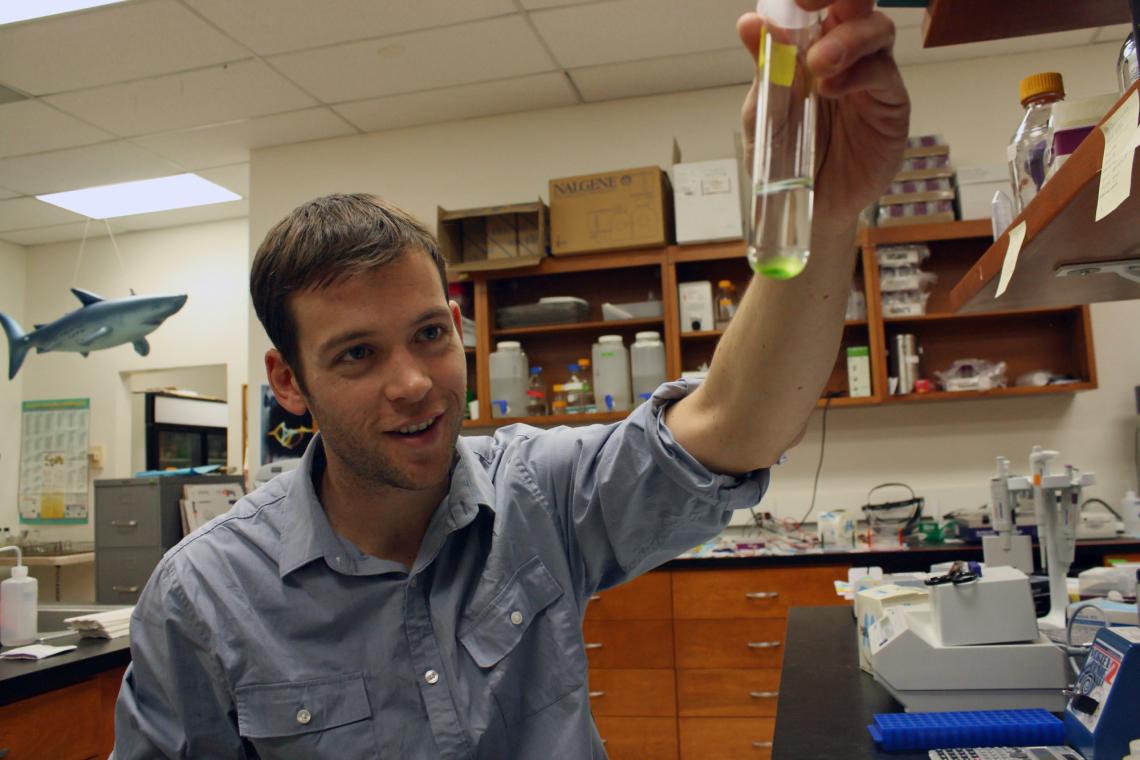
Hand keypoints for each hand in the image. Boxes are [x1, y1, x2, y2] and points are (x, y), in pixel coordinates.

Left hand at [738, 0, 909, 229]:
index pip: (818, 3)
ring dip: (847, 38)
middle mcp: (847, 52)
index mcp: (812, 45)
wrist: (806, 206)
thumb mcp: (763, 112)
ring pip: (876, 29)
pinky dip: (858, 74)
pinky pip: (884, 74)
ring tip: (817, 63)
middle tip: (805, 4)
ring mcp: (872, 75)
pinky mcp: (890, 104)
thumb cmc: (784, 157)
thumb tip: (749, 21)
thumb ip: (764, 68)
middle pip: (856, 2)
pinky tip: (831, 89)